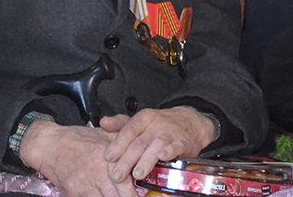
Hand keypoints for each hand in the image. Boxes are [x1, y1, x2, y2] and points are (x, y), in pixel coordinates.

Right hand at [19, 119, 133, 196]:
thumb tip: (141, 151)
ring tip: (111, 195)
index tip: (138, 196)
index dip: (134, 194)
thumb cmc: (77, 140)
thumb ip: (124, 140)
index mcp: (107, 159)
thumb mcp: (104, 134)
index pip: (127, 184)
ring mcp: (84, 185)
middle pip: (119, 196)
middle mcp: (97, 173)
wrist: (49, 145)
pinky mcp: (73, 193)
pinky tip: (98, 195)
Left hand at [101, 107, 216, 181]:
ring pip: (156, 146)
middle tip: (117, 174)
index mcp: (143, 119)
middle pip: (139, 142)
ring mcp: (170, 133)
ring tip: (137, 174)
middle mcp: (156, 124)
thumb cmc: (160, 125)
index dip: (117, 145)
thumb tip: (103, 123)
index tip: (108, 157)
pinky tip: (162, 158)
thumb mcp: (140, 121)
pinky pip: (176, 147)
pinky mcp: (183, 142)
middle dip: (127, 160)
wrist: (189, 122)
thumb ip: (120, 124)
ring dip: (146, 160)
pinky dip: (170, 152)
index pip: (128, 131)